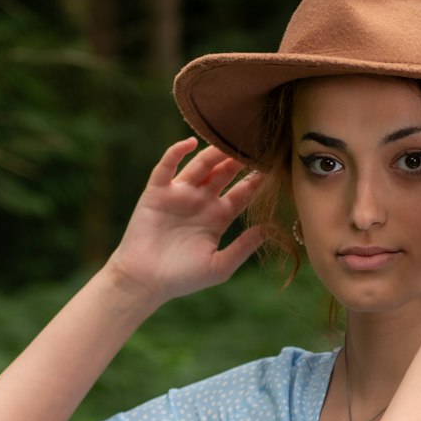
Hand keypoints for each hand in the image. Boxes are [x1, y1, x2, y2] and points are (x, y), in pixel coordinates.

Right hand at [105, 138, 267, 305]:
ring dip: (214, 153)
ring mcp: (179, 195)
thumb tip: (271, 229)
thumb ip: (244, 247)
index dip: (257, 181)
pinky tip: (190, 143)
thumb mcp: (220, 266)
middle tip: (255, 144)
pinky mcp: (157, 192)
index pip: (242, 193)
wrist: (145, 282)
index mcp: (218, 218)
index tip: (274, 165)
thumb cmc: (183, 278)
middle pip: (224, 174)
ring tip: (229, 138)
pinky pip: (167, 167)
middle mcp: (201, 202)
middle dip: (239, 161)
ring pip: (200, 166)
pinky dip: (176, 152)